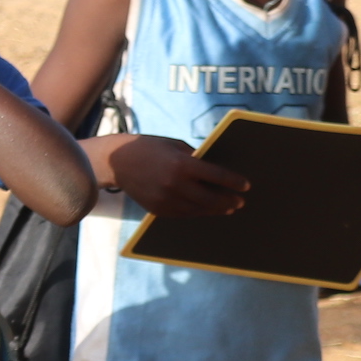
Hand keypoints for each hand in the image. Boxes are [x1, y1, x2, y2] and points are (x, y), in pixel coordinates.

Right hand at [105, 133, 252, 217]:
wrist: (115, 161)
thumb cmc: (148, 148)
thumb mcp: (174, 146)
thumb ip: (194, 159)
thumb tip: (215, 172)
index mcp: (182, 165)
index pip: (217, 176)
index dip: (235, 182)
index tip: (246, 186)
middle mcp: (175, 184)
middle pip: (211, 198)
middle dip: (228, 201)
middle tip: (239, 202)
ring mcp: (165, 199)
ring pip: (198, 209)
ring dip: (215, 210)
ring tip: (226, 209)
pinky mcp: (157, 209)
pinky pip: (183, 214)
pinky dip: (197, 212)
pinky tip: (205, 210)